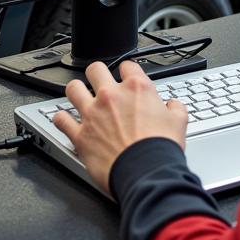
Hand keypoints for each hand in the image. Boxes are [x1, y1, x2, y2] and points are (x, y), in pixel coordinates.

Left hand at [53, 60, 188, 194]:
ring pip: (73, 88)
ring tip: (79, 96)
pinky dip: (61, 119)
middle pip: (95, 69)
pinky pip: (60, 120)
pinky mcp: (80, 135)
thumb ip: (175, 108)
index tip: (127, 78)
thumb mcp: (179, 122)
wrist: (147, 173)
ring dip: (76, 91)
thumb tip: (173, 105)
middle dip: (97, 74)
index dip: (128, 71)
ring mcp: (92, 114)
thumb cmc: (161, 148)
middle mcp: (111, 96)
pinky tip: (65, 120)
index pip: (128, 66)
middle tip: (100, 83)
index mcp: (137, 89)